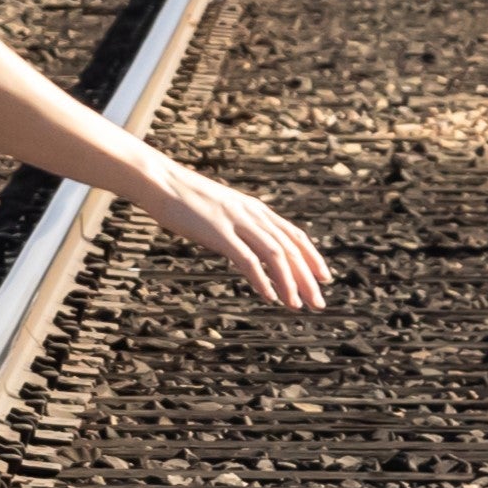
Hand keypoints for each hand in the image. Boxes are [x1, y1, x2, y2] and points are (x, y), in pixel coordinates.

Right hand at [140, 163, 333, 311]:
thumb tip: (249, 247)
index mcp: (256, 209)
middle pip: (290, 248)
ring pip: (275, 254)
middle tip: (318, 303)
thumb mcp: (222, 210)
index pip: (294, 235)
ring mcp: (237, 222)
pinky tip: (269, 296)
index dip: (312, 257)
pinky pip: (248, 259)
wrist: (162, 182)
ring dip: (290, 283)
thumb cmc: (188, 199)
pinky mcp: (219, 232)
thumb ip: (240, 225)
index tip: (325, 278)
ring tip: (297, 305)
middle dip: (308, 278)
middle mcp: (253, 214)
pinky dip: (262, 279)